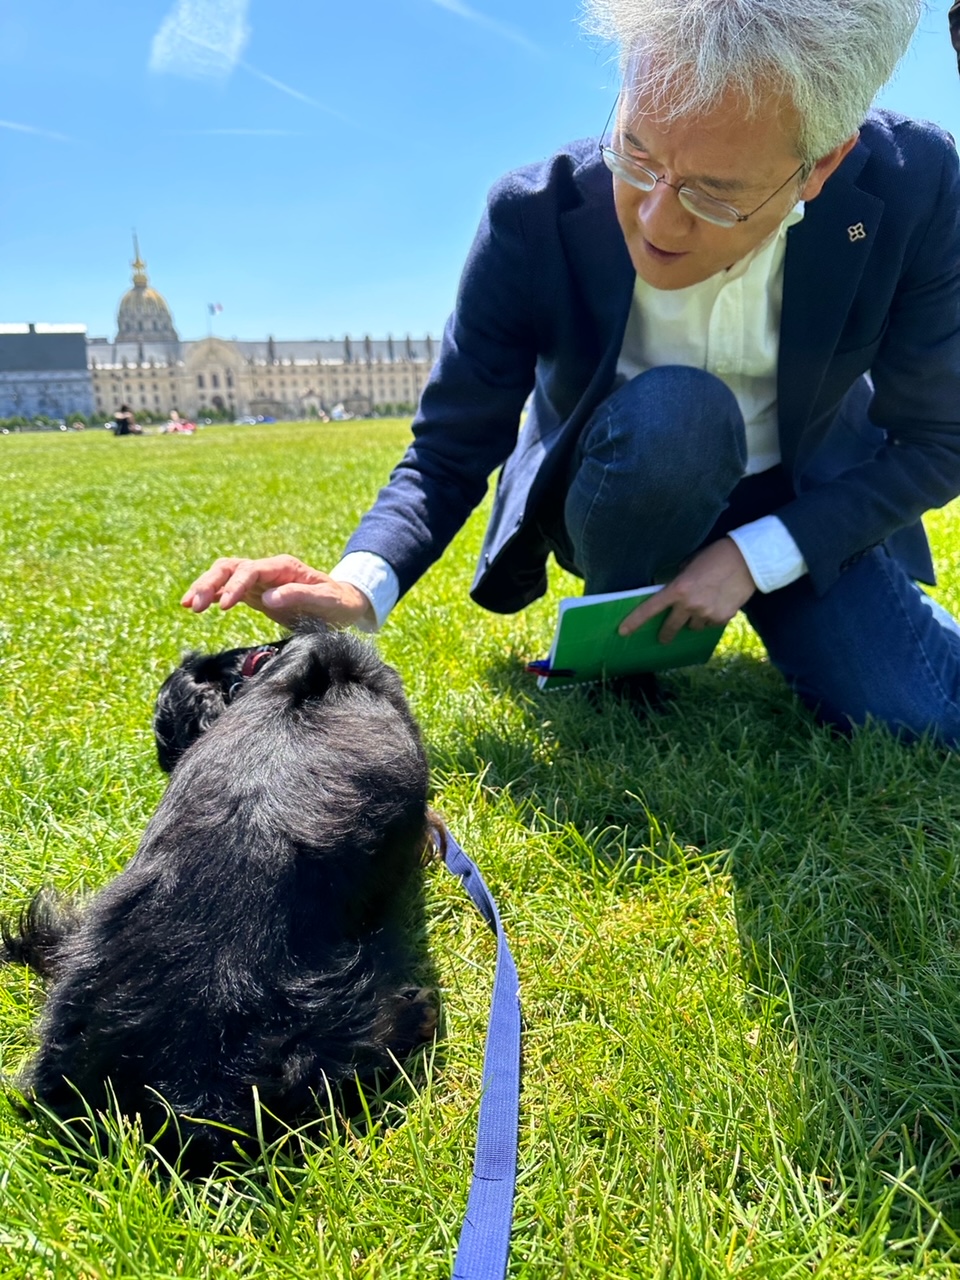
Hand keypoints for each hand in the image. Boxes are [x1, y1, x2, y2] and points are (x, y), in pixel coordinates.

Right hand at [181, 555, 374, 628]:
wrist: (344, 604)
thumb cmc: (338, 603)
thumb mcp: (326, 601)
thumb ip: (300, 596)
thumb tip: (269, 598)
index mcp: (283, 567)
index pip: (250, 570)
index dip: (235, 585)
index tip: (225, 606)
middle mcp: (267, 570)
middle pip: (230, 568)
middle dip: (209, 583)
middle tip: (193, 605)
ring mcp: (259, 581)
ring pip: (224, 576)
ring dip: (205, 588)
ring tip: (188, 605)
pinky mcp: (255, 594)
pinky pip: (228, 590)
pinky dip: (212, 595)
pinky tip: (196, 606)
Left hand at [618, 538, 755, 643]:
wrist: (747, 560)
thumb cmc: (715, 556)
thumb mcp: (689, 564)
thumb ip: (678, 581)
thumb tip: (672, 593)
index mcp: (678, 589)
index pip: (651, 609)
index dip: (635, 621)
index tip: (623, 632)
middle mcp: (690, 605)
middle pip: (671, 627)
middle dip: (665, 634)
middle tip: (663, 638)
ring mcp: (707, 614)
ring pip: (693, 627)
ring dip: (693, 620)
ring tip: (704, 604)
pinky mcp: (722, 618)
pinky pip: (710, 624)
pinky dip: (711, 618)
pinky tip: (718, 602)